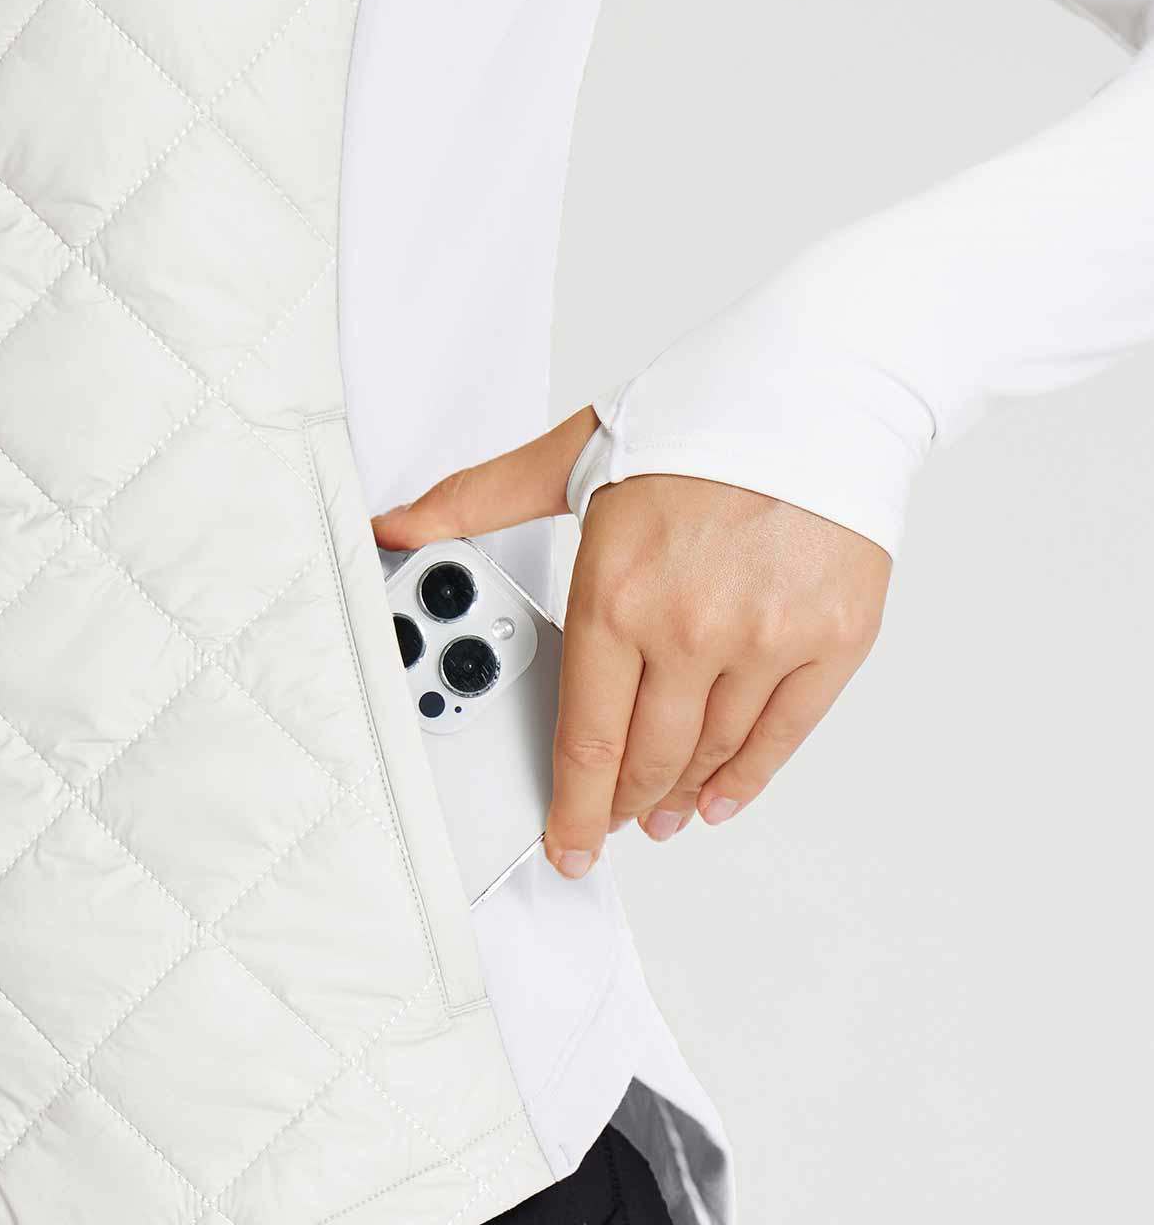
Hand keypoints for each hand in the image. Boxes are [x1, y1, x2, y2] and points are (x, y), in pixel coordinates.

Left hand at [372, 409, 890, 879]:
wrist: (824, 382)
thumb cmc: (706, 413)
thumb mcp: (573, 455)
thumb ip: (477, 500)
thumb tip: (393, 526)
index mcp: (617, 594)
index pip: (583, 738)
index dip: (574, 807)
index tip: (568, 842)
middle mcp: (690, 629)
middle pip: (647, 758)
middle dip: (622, 804)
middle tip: (611, 821)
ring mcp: (765, 639)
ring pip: (713, 753)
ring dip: (680, 796)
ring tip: (662, 812)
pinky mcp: (832, 638)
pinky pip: (784, 735)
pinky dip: (749, 777)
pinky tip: (722, 797)